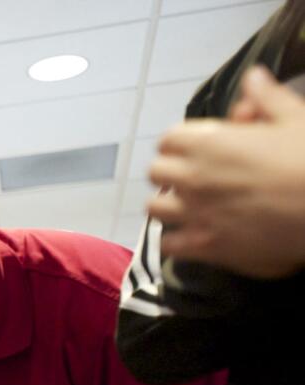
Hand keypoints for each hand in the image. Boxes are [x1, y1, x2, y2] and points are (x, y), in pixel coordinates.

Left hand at [148, 66, 304, 277]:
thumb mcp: (294, 119)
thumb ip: (267, 98)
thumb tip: (252, 77)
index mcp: (208, 143)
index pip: (168, 139)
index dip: (181, 143)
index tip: (196, 149)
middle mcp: (192, 177)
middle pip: (156, 172)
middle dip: (172, 172)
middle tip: (195, 177)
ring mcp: (193, 213)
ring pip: (154, 208)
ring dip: (169, 205)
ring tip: (191, 205)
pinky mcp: (202, 246)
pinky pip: (168, 244)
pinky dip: (177, 240)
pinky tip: (195, 235)